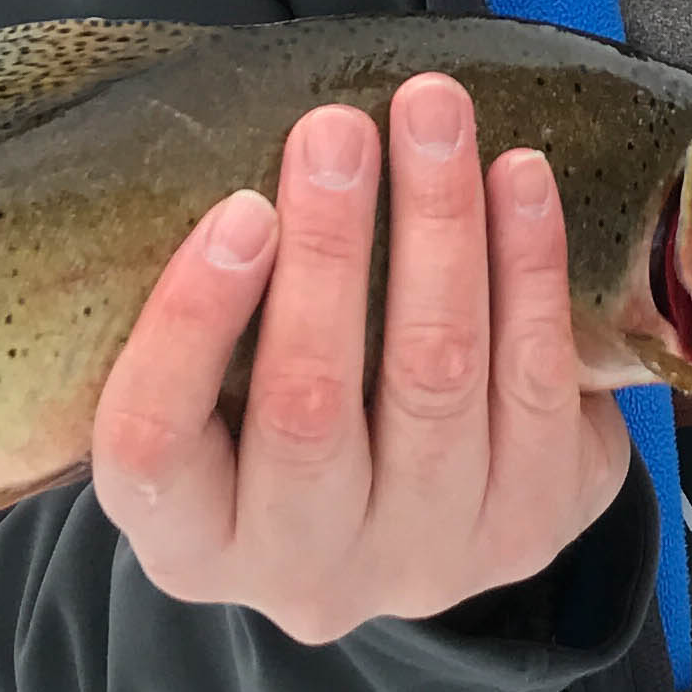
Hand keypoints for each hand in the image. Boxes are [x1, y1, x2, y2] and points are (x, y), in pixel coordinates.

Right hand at [90, 73, 631, 645]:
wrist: (421, 505)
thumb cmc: (286, 407)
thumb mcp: (218, 388)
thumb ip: (215, 310)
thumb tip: (252, 150)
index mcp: (188, 544)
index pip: (154, 444)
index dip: (191, 323)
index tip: (241, 208)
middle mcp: (302, 573)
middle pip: (309, 408)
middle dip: (329, 249)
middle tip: (338, 129)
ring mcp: (425, 562)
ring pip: (435, 380)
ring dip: (438, 228)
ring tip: (435, 117)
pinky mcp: (529, 529)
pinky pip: (537, 383)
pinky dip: (529, 265)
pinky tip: (519, 177)